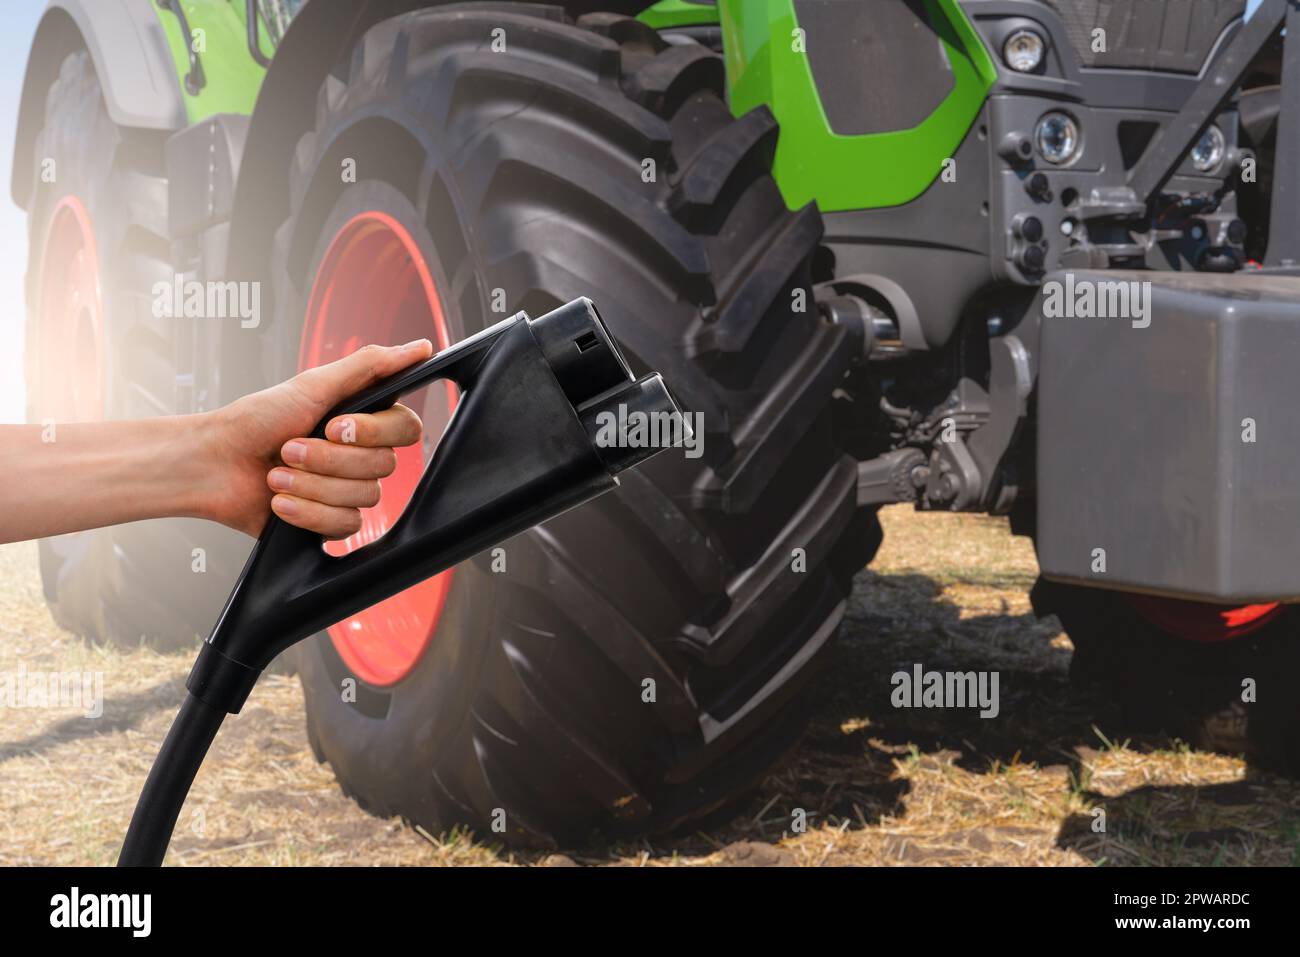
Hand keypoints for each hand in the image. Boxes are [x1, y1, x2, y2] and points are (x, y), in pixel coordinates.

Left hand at [202, 340, 433, 537]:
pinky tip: (282, 501)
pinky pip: (346, 525)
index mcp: (361, 421)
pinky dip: (308, 512)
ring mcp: (346, 490)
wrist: (212, 465)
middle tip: (289, 448)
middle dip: (328, 459)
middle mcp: (359, 456)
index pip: (405, 430)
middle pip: (383, 466)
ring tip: (277, 474)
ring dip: (312, 485)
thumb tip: (420, 348)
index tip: (334, 426)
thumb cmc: (254, 421)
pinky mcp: (330, 522)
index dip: (372, 433)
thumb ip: (370, 366)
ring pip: (364, 497)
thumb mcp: (313, 384)